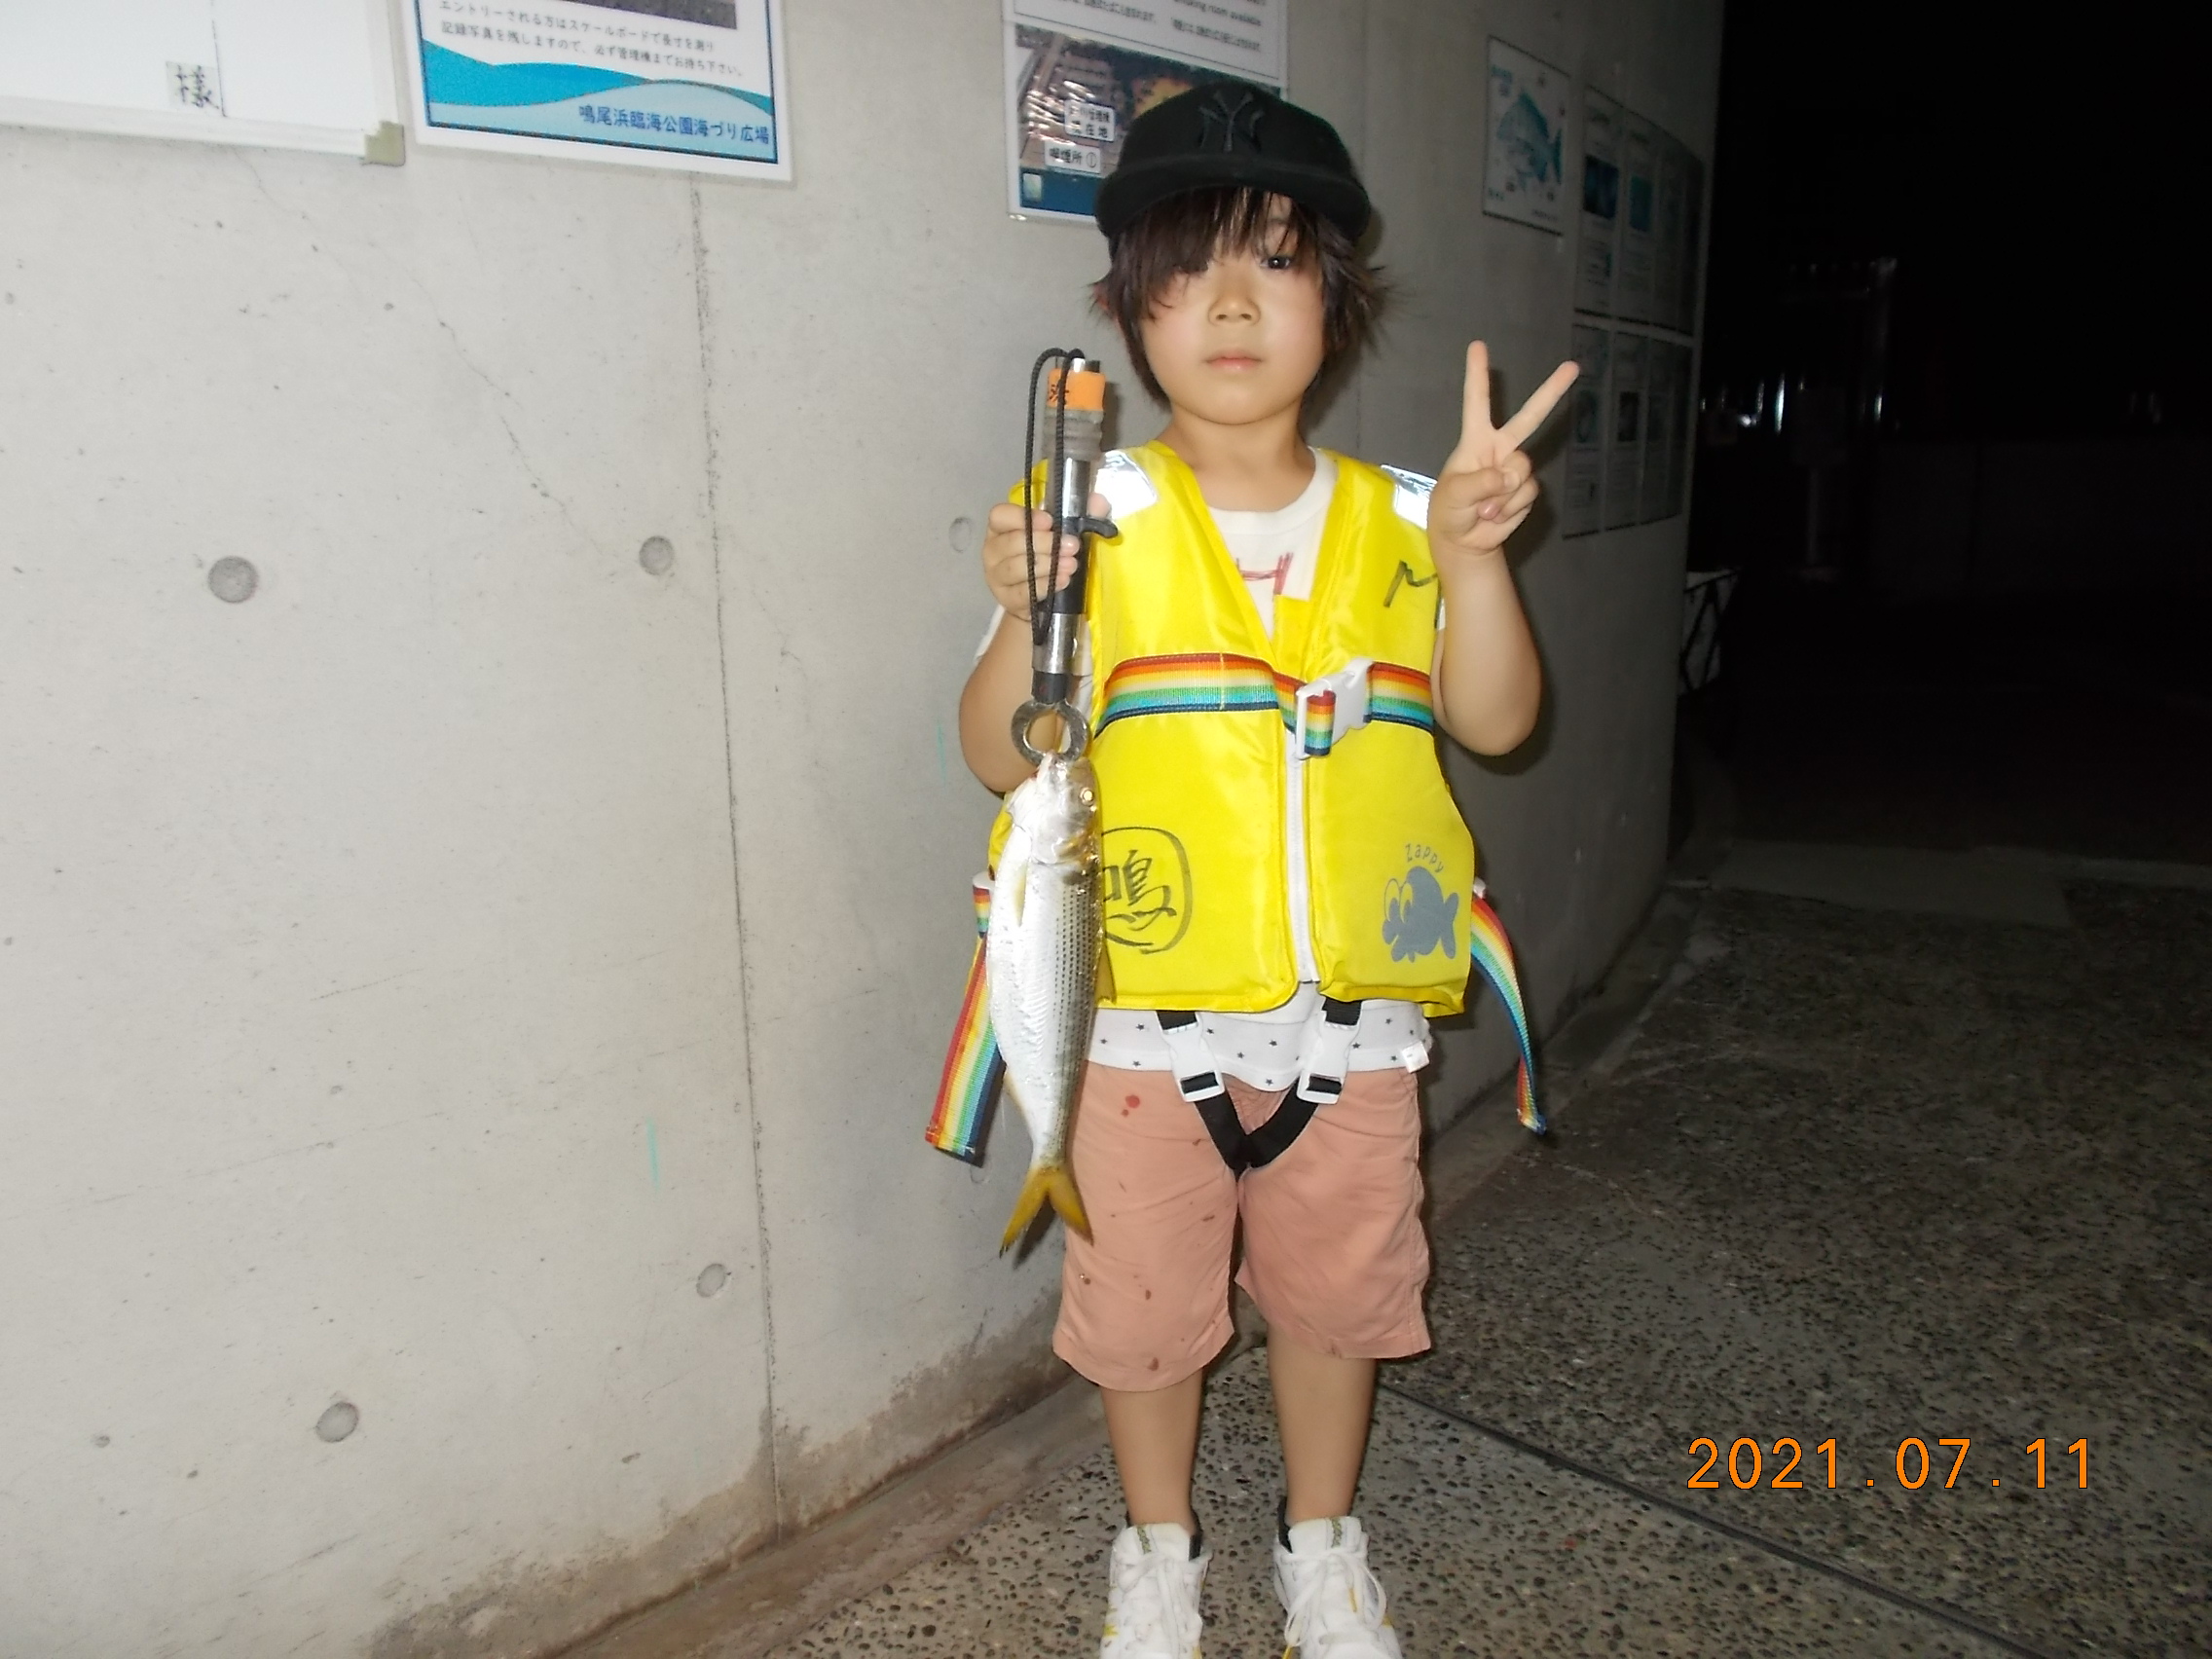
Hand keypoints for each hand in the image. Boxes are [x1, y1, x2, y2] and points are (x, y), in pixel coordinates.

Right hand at [980, 491, 1109, 619]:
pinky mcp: (1007, 599)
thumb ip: (1080, 514)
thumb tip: (1099, 501)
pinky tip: (1063, 580)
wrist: (1040, 600)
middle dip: (1044, 543)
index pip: (999, 515)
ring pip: (1015, 568)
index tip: (1049, 521)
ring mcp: (996, 577)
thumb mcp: (1063, 533)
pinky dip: (1045, 585)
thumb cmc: (1048, 558)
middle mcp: (992, 550)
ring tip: (1071, 564)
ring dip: (1047, 565)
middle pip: (1011, 543)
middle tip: (1072, 545)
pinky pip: (1023, 592)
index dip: (1022, 516)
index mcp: (1001, 528)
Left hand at [1428, 342, 1577, 566]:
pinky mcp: (1525, 490)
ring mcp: (1514, 469)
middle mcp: (1499, 448)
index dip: (1477, 375)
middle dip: (1552, 391)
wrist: (1464, 543)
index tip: (1477, 345)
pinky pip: (1527, 493)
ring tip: (1483, 509)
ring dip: (1502, 495)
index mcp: (1476, 440)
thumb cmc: (1449, 511)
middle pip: (1529, 416)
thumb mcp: (1454, 495)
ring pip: (1523, 469)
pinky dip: (1510, 508)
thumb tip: (1512, 476)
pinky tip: (1495, 516)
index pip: (1477, 402)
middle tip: (1573, 366)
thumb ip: (1481, 482)